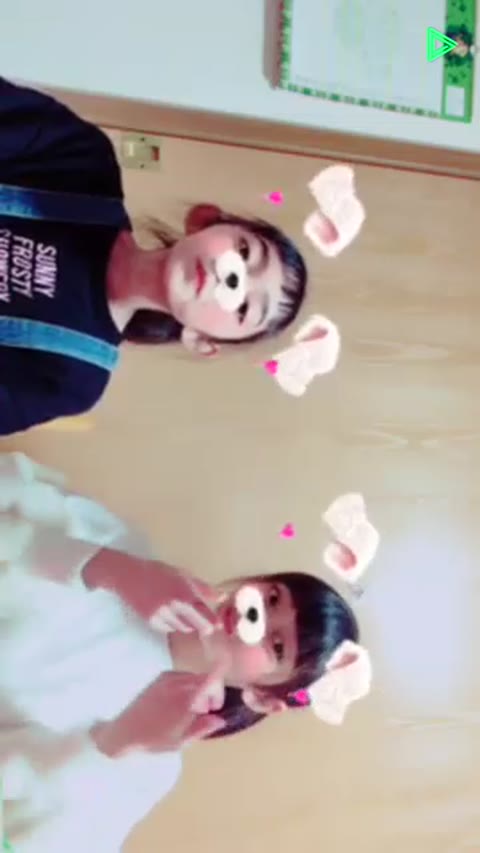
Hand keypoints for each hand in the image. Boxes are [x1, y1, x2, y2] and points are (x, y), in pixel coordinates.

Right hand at [84, 551, 223, 635]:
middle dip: (201, 624)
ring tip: (180, 611)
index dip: (213, 621)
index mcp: (184, 591)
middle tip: (202, 621)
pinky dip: (171, 624)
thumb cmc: (158, 571)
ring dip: (186, 623)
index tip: (218, 624)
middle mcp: (174, 605)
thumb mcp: (182, 574)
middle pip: (195, 625)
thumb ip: (202, 588)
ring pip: (182, 628)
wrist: (128, 575)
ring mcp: (162, 614)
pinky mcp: (151, 621)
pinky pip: (168, 629)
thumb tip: (222, 597)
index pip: (204, 613)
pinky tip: (168, 613)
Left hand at [91, 664, 226, 756]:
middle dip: (211, 693)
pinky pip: (183, 676)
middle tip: (207, 712)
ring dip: (199, 689)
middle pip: (205, 679)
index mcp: (184, 699)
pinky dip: (188, 685)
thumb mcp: (180, 741)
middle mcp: (178, 684)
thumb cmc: (153, 740)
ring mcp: (168, 677)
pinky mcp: (161, 676)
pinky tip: (180, 702)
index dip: (219, 687)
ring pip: (194, 677)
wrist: (124, 732)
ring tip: (192, 710)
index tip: (218, 704)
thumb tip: (221, 719)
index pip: (210, 681)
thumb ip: (202, 728)